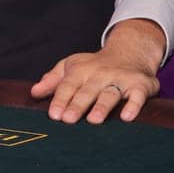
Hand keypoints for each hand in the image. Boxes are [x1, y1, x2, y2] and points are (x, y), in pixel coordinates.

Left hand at [30, 19, 163, 123]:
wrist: (129, 52)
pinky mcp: (140, 85)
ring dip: (102, 106)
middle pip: (87, 91)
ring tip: (94, 120)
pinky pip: (137, 96)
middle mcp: (100, 74)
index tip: (54, 115)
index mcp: (80, 70)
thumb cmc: (94, 66)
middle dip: (77, 105)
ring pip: (110, 94)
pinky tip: (126, 117)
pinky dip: (133, 106)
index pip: (67, 86)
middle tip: (68, 120)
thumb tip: (33, 92)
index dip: (60, 100)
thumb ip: (53, 80)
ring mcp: (120, 79)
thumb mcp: (71, 67)